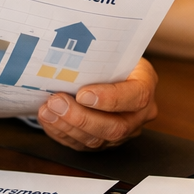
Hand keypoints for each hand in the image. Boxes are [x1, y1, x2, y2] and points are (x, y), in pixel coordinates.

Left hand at [38, 58, 158, 150]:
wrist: (112, 68)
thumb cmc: (111, 55)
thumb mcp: (112, 48)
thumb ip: (100, 54)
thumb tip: (74, 51)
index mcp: (146, 84)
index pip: (136, 97)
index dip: (110, 99)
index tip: (82, 94)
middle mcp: (140, 114)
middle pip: (115, 127)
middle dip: (81, 118)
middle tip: (57, 103)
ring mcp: (124, 132)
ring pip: (97, 140)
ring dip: (67, 127)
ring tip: (47, 111)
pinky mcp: (105, 142)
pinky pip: (83, 145)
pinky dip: (62, 133)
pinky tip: (49, 120)